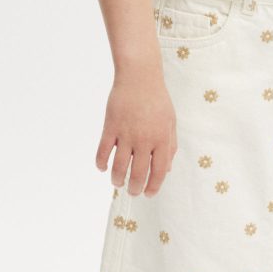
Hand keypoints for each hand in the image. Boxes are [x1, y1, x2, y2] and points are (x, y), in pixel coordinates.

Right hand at [95, 65, 177, 196]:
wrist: (139, 77)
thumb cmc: (157, 100)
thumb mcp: (170, 122)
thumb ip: (170, 146)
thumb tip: (166, 169)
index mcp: (162, 139)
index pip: (159, 171)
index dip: (154, 186)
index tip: (148, 194)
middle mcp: (145, 140)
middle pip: (138, 173)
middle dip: (135, 188)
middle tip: (132, 192)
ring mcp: (126, 134)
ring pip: (119, 166)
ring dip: (117, 179)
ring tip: (117, 183)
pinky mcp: (110, 127)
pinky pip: (103, 151)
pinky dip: (101, 163)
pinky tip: (102, 167)